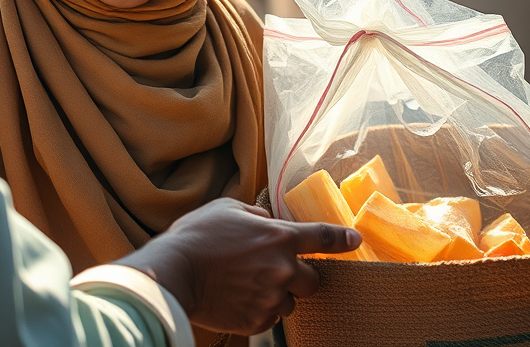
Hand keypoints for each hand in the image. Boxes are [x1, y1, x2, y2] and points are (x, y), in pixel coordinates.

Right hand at [117, 198, 360, 335]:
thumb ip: (256, 213)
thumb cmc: (198, 235)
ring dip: (278, 295)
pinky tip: (238, 299)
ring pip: (290, 302)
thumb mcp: (229, 208)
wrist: (174, 273)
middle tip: (275, 272)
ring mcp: (272, 297)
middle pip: (314, 281)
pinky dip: (259, 310)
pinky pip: (269, 317)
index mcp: (279, 237)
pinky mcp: (257, 320)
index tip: (355, 240)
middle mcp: (283, 269)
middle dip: (300, 277)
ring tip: (248, 286)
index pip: (323, 238)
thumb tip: (267, 220)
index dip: (342, 239)